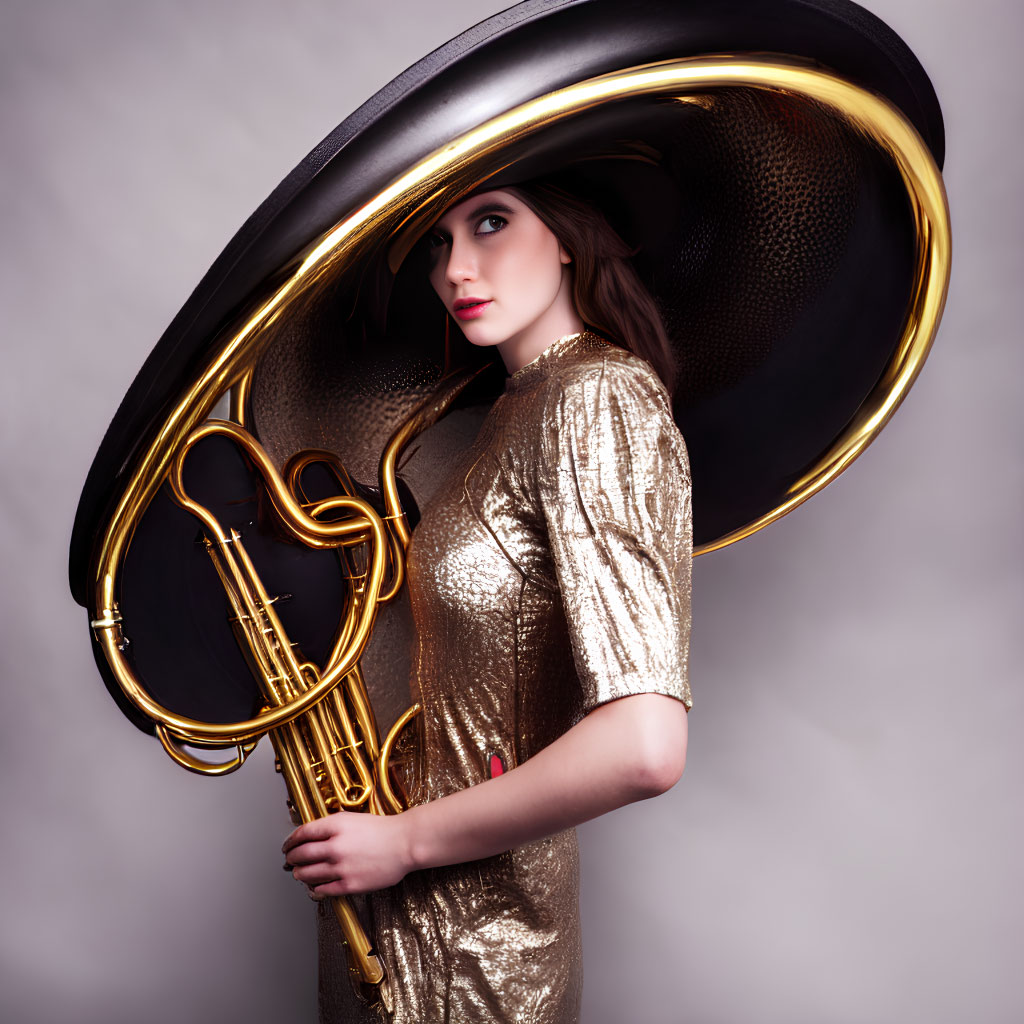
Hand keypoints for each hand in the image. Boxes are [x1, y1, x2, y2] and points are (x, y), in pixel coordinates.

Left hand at [282, 810, 414, 897]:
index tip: (287, 845)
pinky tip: (314, 886)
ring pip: (308, 874)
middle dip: (292, 858)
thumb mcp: (353, 819)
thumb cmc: (382, 830)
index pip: (302, 834)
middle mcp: (335, 846)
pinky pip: (323, 890)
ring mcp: (341, 867)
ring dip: (299, 874)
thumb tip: (311, 836)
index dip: (290, 841)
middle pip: (301, 855)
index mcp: (336, 826)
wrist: (404, 844)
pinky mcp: (349, 885)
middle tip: (290, 860)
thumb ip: (331, 826)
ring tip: (299, 873)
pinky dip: (314, 888)